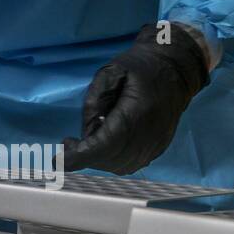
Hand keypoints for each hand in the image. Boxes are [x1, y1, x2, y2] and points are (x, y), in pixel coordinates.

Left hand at [63, 24, 209, 174]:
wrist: (175, 69)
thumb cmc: (139, 67)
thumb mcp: (110, 72)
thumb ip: (94, 100)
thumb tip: (86, 132)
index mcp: (137, 112)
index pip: (106, 144)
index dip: (81, 156)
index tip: (59, 159)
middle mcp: (150, 134)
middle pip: (112, 159)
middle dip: (85, 157)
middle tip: (68, 144)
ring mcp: (157, 144)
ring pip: (121, 166)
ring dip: (98, 161)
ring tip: (84, 144)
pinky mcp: (158, 148)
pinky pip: (132, 164)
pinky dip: (112, 161)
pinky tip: (102, 146)